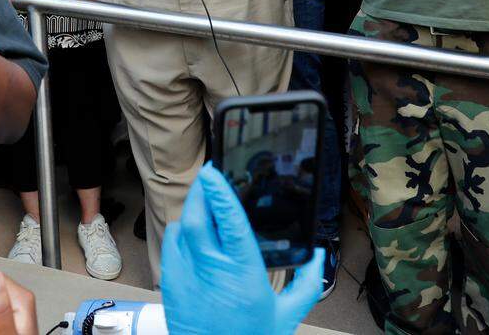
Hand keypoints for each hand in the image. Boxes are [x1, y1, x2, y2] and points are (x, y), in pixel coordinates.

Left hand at [160, 164, 324, 334]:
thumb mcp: (286, 316)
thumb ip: (306, 284)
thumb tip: (318, 256)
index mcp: (244, 274)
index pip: (230, 224)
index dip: (222, 194)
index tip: (216, 173)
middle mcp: (212, 271)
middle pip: (197, 219)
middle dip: (201, 191)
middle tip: (208, 174)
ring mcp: (187, 277)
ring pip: (181, 229)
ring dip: (192, 212)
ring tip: (204, 202)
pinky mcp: (171, 284)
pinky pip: (170, 246)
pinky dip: (180, 232)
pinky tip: (192, 232)